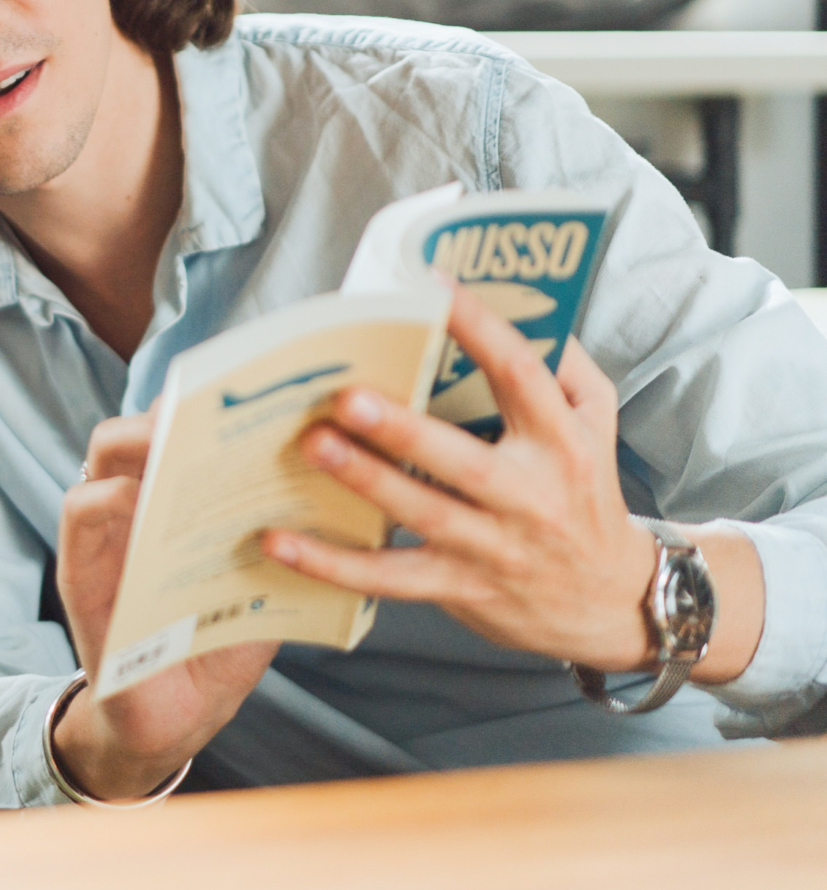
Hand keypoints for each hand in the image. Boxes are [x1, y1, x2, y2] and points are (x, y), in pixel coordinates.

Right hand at [51, 413, 277, 799]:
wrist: (179, 719)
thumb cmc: (222, 645)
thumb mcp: (266, 582)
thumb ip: (289, 538)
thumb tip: (352, 488)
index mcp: (180, 498)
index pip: (187, 426)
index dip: (216, 400)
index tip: (260, 385)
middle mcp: (137, 502)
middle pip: (147, 421)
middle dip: (180, 404)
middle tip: (222, 403)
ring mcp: (104, 532)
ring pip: (105, 452)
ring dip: (144, 438)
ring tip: (185, 438)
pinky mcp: (80, 569)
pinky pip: (82, 510)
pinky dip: (113, 496)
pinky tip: (148, 500)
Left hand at [262, 285, 656, 671]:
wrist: (611, 603)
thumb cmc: (587, 497)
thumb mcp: (597, 426)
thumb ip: (566, 368)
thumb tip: (531, 307)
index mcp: (563, 444)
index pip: (522, 376)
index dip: (480, 329)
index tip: (431, 286)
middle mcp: (531, 496)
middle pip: (464, 461)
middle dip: (404, 431)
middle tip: (347, 398)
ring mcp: (495, 547)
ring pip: (423, 514)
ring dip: (364, 482)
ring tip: (312, 446)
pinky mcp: (460, 587)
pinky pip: (389, 577)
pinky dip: (332, 563)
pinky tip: (279, 540)